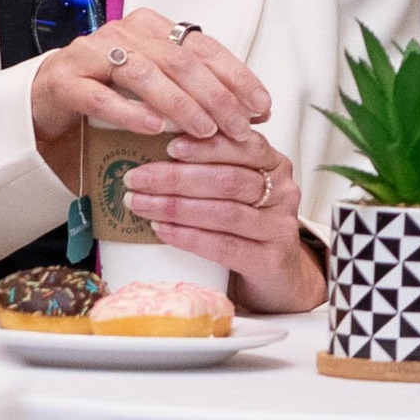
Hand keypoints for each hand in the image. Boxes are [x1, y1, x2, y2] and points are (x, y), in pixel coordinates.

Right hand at [31, 8, 271, 150]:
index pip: (203, 47)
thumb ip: (196, 90)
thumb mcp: (158, 86)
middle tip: (239, 129)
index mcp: (150, 27)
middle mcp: (122, 32)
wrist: (50, 97)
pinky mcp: (66, 82)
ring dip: (179, 104)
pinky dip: (129, 112)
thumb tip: (254, 112)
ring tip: (203, 131)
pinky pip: (99, 96)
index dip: (236, 76)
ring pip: (143, 73)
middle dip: (215, 96)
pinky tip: (153, 129)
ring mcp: (91, 54)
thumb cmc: (112, 92)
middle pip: (178, 60)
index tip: (261, 106)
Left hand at [123, 130, 326, 313]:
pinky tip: (162, 230)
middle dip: (175, 177)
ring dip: (175, 207)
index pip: (241, 145)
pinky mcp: (272, 260)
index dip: (205, 145)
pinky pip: (224, 246)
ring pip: (223, 213)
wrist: (278, 274)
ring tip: (140, 204)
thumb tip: (151, 146)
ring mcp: (280, 228)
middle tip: (136, 178)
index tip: (169, 145)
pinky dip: (189, 236)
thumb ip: (209, 163)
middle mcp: (283, 191)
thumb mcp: (234, 185)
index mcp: (273, 162)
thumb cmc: (246, 222)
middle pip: (227, 180)